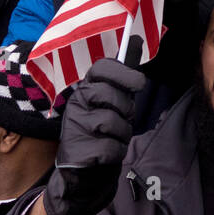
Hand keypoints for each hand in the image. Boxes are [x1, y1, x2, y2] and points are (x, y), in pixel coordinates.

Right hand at [39, 42, 145, 214]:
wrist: (83, 176)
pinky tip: (104, 155)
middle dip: (125, 111)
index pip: (101, 68)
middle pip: (112, 96)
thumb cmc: (102, 133)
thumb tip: (135, 38)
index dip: (122, 72)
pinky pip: (112, 147)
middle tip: (120, 120)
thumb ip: (122, 75)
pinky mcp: (77, 151)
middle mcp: (76, 104)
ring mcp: (74, 127)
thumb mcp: (112, 102)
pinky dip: (115, 153)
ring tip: (110, 139)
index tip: (139, 84)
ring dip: (121, 135)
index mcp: (85, 89)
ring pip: (114, 123)